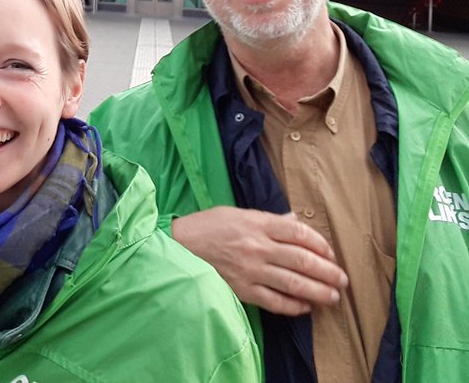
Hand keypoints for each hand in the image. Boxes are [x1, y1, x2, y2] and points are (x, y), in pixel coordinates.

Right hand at [172, 207, 347, 315]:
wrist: (178, 245)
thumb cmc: (208, 226)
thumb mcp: (238, 213)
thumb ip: (268, 219)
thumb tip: (295, 221)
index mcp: (257, 222)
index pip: (299, 232)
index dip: (321, 244)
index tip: (331, 254)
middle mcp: (257, 246)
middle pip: (303, 259)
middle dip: (328, 272)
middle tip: (343, 280)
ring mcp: (250, 269)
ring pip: (294, 283)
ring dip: (318, 292)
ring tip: (333, 297)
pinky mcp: (242, 288)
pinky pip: (275, 301)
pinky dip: (293, 306)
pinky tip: (305, 307)